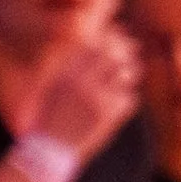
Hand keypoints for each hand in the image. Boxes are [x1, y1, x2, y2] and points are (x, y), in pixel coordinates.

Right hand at [28, 26, 141, 161]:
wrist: (49, 149)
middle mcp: (82, 80)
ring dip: (131, 69)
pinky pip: (129, 98)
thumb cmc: (48, 115)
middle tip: (131, 46)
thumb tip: (91, 44)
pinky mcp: (109, 117)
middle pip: (113, 53)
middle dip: (125, 47)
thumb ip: (70, 64)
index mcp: (66, 69)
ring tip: (130, 69)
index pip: (94, 42)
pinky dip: (128, 95)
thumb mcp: (53, 84)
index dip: (110, 35)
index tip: (118, 32)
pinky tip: (122, 95)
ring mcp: (98, 98)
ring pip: (125, 73)